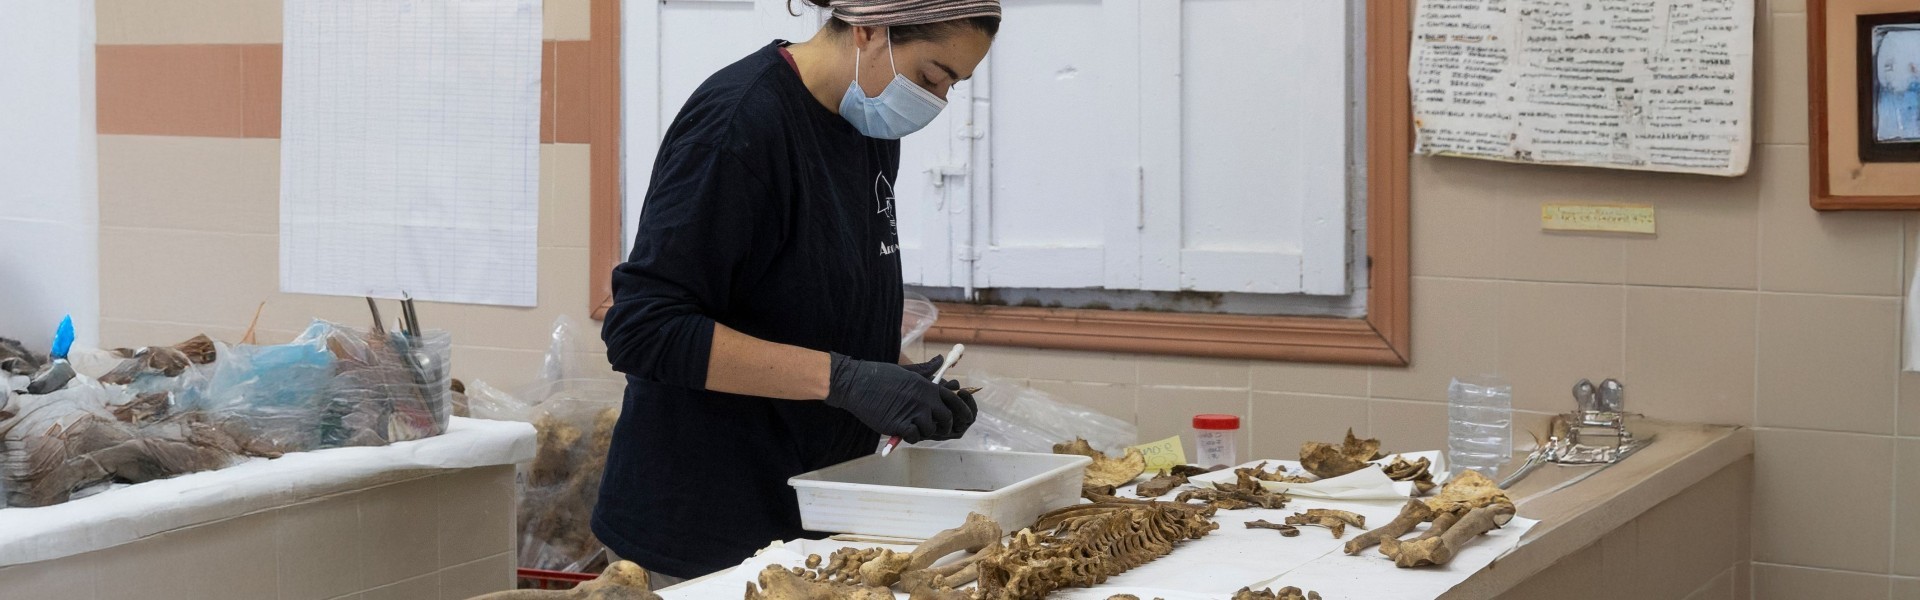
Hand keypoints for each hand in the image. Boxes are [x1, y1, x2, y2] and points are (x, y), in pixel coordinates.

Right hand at [826, 353, 977, 442]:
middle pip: (946, 418)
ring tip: (915, 428)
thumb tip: (940, 360)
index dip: (961, 411)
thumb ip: (926, 370)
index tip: (960, 418)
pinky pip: (915, 437)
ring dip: (924, 432)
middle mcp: (924, 399)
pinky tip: (903, 432)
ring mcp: (912, 412)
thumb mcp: (907, 370)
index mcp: (927, 386)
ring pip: (930, 430)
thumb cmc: (880, 376)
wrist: (856, 383)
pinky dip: (911, 437)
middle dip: (943, 426)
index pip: (955, 401)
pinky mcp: (899, 424)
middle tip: (935, 428)